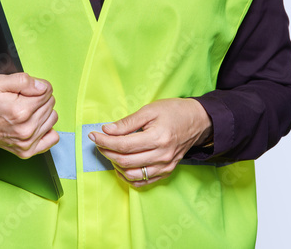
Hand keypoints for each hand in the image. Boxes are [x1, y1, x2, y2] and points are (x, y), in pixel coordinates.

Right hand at [0, 72, 58, 158]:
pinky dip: (46, 129)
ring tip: (25, 111)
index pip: (46, 91)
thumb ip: (23, 80)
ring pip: (52, 118)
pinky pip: (52, 138)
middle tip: (20, 99)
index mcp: (20, 111)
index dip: (36, 86)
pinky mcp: (26, 151)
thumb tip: (43, 87)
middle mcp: (25, 129)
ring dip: (42, 112)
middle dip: (38, 98)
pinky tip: (34, 124)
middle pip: (50, 104)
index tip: (24, 89)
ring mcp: (26, 142)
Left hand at [88, 98, 211, 187]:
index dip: (104, 141)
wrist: (197, 121)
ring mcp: (165, 166)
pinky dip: (128, 176)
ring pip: (132, 174)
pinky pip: (143, 181)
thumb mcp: (149, 110)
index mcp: (157, 138)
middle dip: (107, 152)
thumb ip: (128, 122)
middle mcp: (161, 155)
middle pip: (125, 161)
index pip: (123, 145)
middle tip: (99, 142)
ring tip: (109, 152)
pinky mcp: (166, 171)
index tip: (93, 135)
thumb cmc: (173, 111)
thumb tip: (107, 130)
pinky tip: (121, 166)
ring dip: (115, 165)